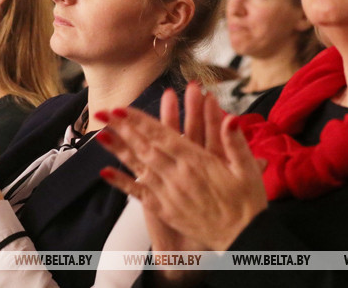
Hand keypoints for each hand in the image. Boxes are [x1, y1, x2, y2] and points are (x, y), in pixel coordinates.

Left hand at [97, 83, 266, 251]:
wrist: (243, 239)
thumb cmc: (248, 202)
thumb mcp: (248, 169)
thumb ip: (235, 142)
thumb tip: (230, 117)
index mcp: (197, 162)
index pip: (163, 136)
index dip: (141, 121)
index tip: (123, 107)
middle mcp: (178, 176)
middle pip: (145, 147)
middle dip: (123, 128)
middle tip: (104, 112)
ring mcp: (169, 194)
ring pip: (138, 167)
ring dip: (118, 149)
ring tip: (99, 134)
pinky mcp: (166, 210)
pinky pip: (140, 195)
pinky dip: (122, 183)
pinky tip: (105, 173)